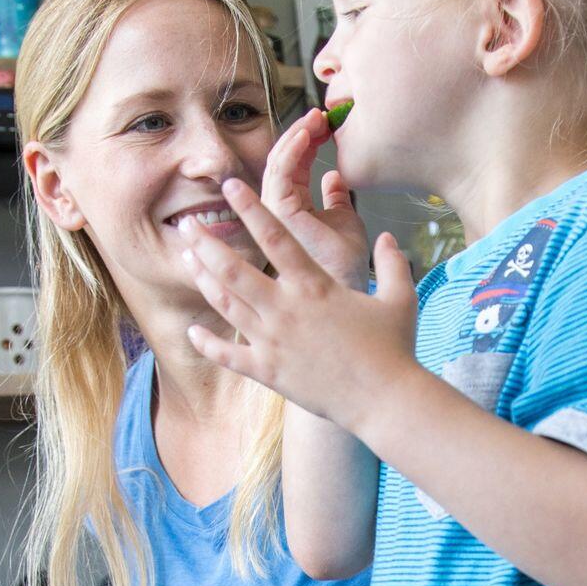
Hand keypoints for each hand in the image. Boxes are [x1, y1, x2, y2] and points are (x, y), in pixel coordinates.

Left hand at [182, 179, 418, 432]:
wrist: (383, 400)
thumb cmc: (394, 348)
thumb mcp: (400, 298)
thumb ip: (391, 264)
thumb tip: (387, 237)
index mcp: (314, 286)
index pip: (275, 237)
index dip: (251, 208)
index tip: (231, 185)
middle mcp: (286, 309)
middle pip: (233, 269)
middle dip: (206, 243)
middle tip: (187, 224)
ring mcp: (272, 342)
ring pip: (225, 304)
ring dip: (202, 279)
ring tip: (186, 259)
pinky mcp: (268, 372)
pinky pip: (228, 355)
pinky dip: (207, 343)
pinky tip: (192, 330)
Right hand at [259, 107, 368, 288]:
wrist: (351, 292)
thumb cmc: (348, 269)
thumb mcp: (346, 224)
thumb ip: (338, 200)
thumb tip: (335, 176)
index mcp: (294, 212)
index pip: (293, 167)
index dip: (307, 142)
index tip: (327, 123)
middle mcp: (279, 213)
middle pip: (281, 162)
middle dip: (299, 134)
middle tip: (321, 114)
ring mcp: (276, 214)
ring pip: (277, 164)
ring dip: (296, 136)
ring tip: (316, 118)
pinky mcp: (279, 216)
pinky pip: (280, 174)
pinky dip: (292, 149)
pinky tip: (308, 135)